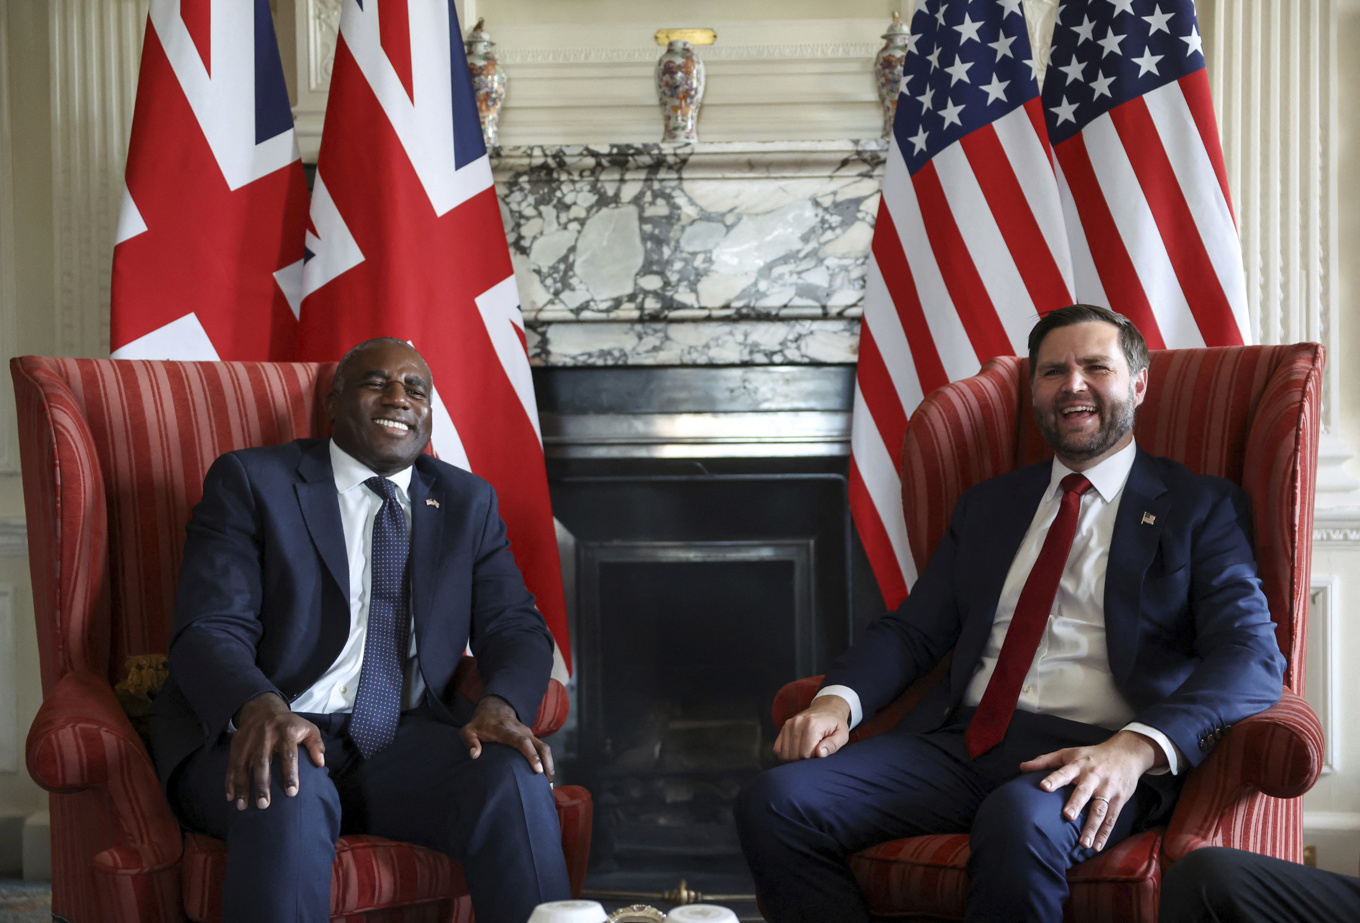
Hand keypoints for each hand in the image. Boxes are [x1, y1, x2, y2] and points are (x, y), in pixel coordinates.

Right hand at [226, 692, 324, 810]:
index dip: (290, 774)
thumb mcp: (308, 728)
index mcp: (286, 732)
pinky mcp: (236, 744)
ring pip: (243, 765)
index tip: (292, 793)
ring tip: (242, 806)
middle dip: (262, 785)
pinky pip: (231, 764)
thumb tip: (321, 763)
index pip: (289, 755)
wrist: (263, 708)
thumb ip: (316, 744)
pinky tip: (230, 796)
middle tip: (264, 805)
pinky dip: (229, 781)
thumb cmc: (289, 724)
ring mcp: (249, 740)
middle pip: (263, 762)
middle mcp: (265, 736)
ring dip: (242, 787)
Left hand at [459, 695, 554, 781]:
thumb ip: (469, 741)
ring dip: (550, 765)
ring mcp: (528, 733)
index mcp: (506, 731)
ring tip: (550, 784)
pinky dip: (547, 762)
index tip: (538, 769)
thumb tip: (474, 755)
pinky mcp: (531, 737)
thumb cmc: (480, 723)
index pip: (522, 742)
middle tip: (548, 784)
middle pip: (540, 746)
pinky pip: (543, 749)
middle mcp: (521, 731)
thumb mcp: (469, 729)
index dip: (531, 755)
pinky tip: (546, 777)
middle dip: (546, 764)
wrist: (495, 707)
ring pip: (544, 748)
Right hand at [773, 694, 851, 761]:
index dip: (813, 760)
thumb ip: (833, 744)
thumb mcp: (842, 734)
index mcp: (812, 725)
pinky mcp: (784, 727)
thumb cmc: (836, 724)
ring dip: (794, 759)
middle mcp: (797, 723)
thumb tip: (819, 753)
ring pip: (784, 754)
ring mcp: (788, 725)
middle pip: (794, 755)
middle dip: (804, 761)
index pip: (805, 754)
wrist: (827, 708)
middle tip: (814, 754)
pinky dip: (785, 754)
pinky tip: (797, 751)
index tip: (820, 755)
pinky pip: (778, 749)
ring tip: (806, 752)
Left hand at [1019, 730, 1164, 851]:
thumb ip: (1045, 761)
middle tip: (1068, 816)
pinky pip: (1111, 818)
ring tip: (1083, 843)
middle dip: (1076, 803)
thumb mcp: (1069, 753)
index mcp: (1078, 765)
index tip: (1044, 787)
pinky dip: (1104, 834)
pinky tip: (1097, 846)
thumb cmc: (1091, 755)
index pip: (1064, 772)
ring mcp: (1107, 789)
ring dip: (1092, 827)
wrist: (1126, 753)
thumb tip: (1022, 767)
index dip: (1054, 779)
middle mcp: (1093, 777)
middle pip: (1084, 791)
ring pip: (1100, 809)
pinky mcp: (1119, 800)